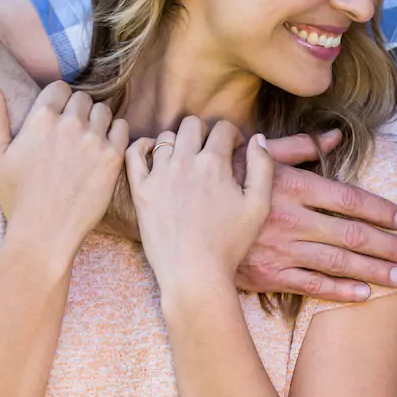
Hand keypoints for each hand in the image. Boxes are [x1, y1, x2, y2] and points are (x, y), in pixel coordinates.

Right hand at [0, 77, 129, 258]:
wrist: (45, 231)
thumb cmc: (17, 195)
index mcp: (41, 118)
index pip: (60, 88)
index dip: (58, 101)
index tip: (55, 118)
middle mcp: (70, 124)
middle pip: (83, 98)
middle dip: (77, 110)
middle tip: (70, 133)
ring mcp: (95, 140)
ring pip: (104, 111)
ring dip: (97, 120)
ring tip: (86, 141)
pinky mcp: (113, 157)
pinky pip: (122, 128)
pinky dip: (114, 134)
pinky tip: (102, 149)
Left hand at [126, 117, 273, 288]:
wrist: (194, 272)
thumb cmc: (230, 242)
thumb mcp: (259, 205)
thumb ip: (262, 167)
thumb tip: (258, 139)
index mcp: (214, 163)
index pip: (222, 128)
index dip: (232, 135)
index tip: (234, 148)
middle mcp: (184, 162)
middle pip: (192, 124)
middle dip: (205, 132)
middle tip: (210, 152)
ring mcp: (159, 174)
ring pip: (165, 137)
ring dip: (178, 142)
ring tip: (186, 160)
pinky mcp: (140, 190)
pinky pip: (134, 153)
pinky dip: (143, 147)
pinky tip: (154, 155)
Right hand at [234, 129, 396, 302]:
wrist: (178, 222)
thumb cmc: (221, 183)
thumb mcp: (257, 157)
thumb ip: (299, 148)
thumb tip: (335, 136)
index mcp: (292, 187)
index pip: (349, 199)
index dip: (381, 210)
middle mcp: (291, 219)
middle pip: (351, 234)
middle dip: (387, 245)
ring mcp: (280, 250)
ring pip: (337, 262)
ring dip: (373, 271)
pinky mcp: (268, 275)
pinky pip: (311, 285)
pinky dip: (340, 291)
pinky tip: (364, 294)